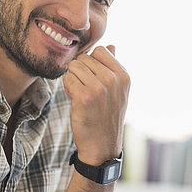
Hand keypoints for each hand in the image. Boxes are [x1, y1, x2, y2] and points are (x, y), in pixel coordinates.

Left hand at [63, 45, 129, 165]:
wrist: (102, 145)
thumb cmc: (107, 116)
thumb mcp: (118, 90)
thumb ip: (114, 66)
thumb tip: (111, 45)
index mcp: (124, 75)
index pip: (100, 51)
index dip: (91, 63)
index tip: (94, 79)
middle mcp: (113, 79)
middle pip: (84, 58)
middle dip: (81, 72)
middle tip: (87, 91)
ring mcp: (99, 87)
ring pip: (74, 67)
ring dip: (73, 80)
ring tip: (82, 95)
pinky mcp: (84, 97)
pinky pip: (67, 79)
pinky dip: (68, 89)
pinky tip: (76, 101)